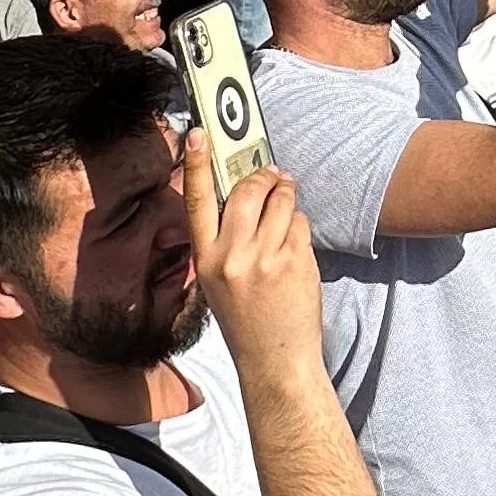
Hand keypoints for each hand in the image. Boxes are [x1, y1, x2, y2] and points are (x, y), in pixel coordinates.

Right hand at [186, 129, 327, 375]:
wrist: (275, 362)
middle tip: (273, 176)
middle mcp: (232, 256)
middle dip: (264, 176)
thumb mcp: (220, 280)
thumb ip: (227, 239)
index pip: (196, 201)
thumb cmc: (248, 319)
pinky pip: (300, 222)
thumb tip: (247, 193)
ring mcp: (264, 258)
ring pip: (280, 200)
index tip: (198, 134)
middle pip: (247, 190)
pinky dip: (301, 226)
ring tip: (287, 208)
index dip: (195, 164)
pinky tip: (296, 247)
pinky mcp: (294, 262)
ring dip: (287, 196)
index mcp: (206, 259)